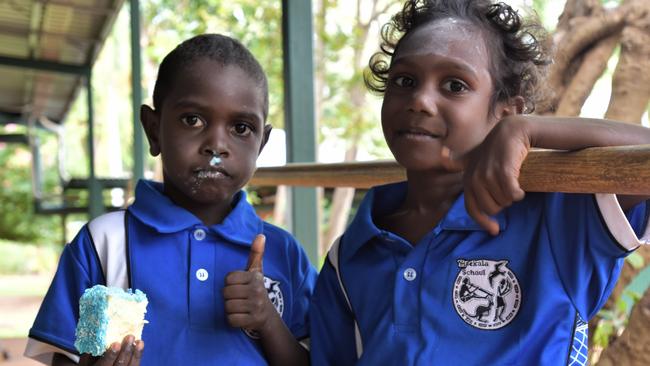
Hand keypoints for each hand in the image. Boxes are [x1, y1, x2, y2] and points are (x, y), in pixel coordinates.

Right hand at [78, 335, 143, 365]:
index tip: (116, 343)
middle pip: (119, 365)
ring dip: (135, 353)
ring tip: (139, 341)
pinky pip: (134, 365)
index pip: (104, 365)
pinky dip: (138, 355)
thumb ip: (92, 350)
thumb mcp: (87, 358)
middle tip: (130, 337)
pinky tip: (140, 345)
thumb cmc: (91, 362)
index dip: (110, 355)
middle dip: (125, 351)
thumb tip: (97, 334)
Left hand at [223, 235, 276, 334]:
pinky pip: (231, 319)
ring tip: (240, 307)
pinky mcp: (253, 320)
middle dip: (229, 297)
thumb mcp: (256, 271)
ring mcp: (256, 306)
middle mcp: (257, 290)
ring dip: (230, 309)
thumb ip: (256, 253)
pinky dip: (233, 320)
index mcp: (255, 277)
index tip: (239, 286)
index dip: (230, 283)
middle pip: (226, 293)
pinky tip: (241, 316)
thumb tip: (260, 235)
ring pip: (228, 307)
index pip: (228, 278)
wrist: (267, 314)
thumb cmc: (255, 289)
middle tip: (239, 298)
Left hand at [441, 117, 529, 234]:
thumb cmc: (493, 146)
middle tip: (507, 189)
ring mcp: (488, 175)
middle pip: (492, 208)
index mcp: (467, 180)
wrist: (511, 131)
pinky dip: (518, 194)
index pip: (472, 209)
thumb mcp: (472, 153)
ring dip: (511, 196)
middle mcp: (474, 179)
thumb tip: (442, 156)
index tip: (495, 230)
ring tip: (513, 181)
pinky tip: (520, 187)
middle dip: (502, 203)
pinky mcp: (503, 171)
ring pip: (504, 202)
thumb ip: (457, 159)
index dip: (484, 222)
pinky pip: (513, 195)